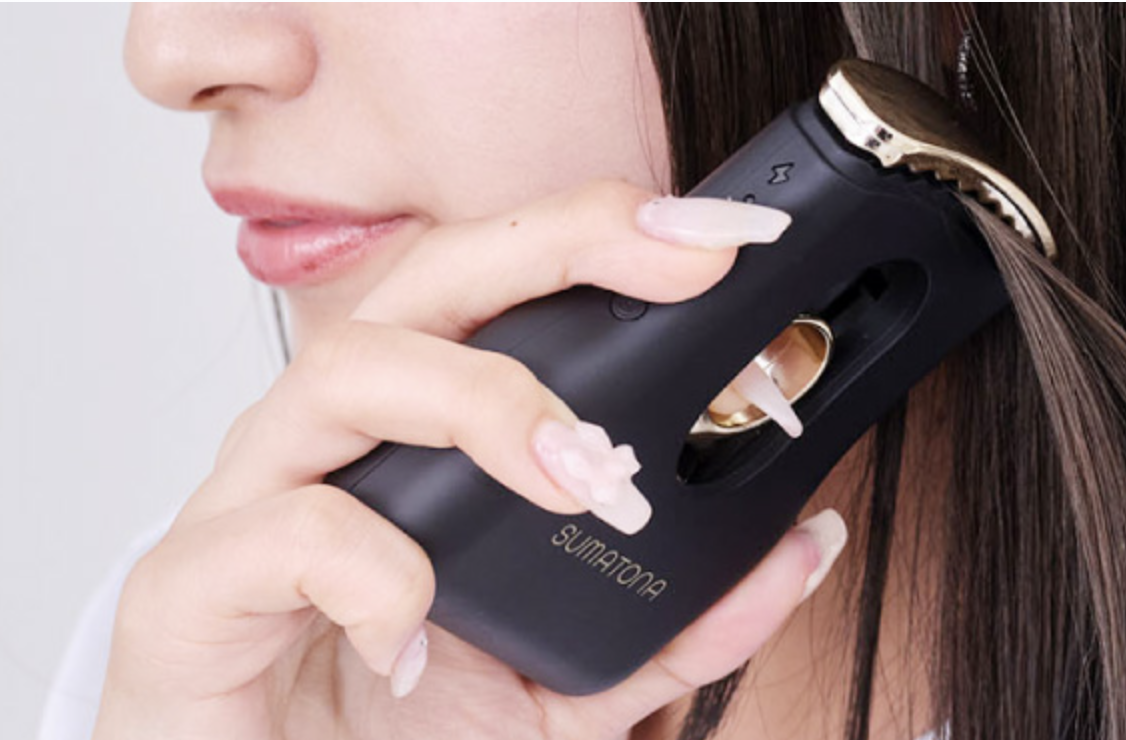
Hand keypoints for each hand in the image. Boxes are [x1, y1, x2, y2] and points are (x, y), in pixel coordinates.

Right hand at [92, 181, 848, 739]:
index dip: (603, 237)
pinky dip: (373, 572)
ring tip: (583, 480)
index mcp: (418, 439)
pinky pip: (282, 535)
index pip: (503, 290)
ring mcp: (254, 504)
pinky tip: (423, 641)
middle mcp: (338, 443)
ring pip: (348, 369)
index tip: (720, 241)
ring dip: (484, 403)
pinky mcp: (190, 594)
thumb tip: (806, 545)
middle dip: (557, 246)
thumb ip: (685, 622)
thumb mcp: (575, 682)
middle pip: (428, 279)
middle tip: (680, 269)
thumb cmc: (398, 732)